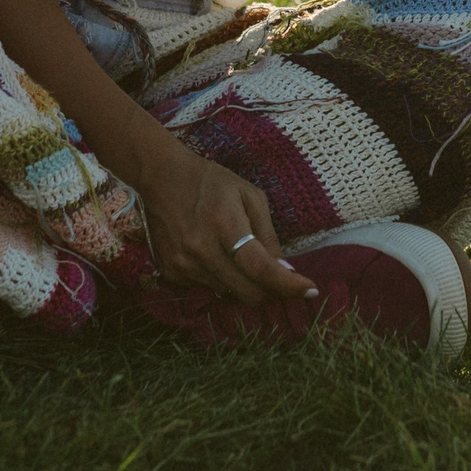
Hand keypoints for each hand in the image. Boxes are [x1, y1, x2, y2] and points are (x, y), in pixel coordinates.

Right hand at [137, 145, 310, 302]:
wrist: (160, 177)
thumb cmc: (211, 183)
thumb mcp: (249, 196)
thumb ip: (268, 235)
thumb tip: (284, 271)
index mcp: (225, 224)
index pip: (260, 268)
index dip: (288, 285)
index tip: (310, 291)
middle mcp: (201, 249)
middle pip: (247, 291)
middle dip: (271, 291)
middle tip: (280, 279)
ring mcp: (183, 264)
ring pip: (228, 293)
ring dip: (245, 284)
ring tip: (241, 258)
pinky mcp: (170, 271)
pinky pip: (207, 288)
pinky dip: (221, 280)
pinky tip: (216, 255)